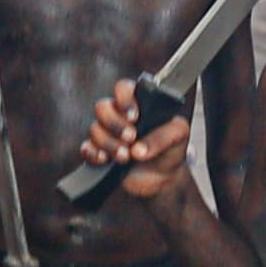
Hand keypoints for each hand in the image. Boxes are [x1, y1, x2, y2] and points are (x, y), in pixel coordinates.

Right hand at [78, 79, 193, 205]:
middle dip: (115, 124)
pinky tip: (105, 160)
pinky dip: (93, 154)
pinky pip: (86, 148)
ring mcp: (108, 133)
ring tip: (126, 157)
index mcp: (138, 102)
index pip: (123, 88)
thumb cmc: (172, 149)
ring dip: (109, 144)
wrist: (164, 178)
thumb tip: (138, 149)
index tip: (135, 117)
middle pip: (102, 107)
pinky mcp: (99, 151)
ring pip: (95, 129)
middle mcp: (119, 115)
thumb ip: (163, 137)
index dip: (124, 99)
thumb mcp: (179, 137)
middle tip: (131, 138)